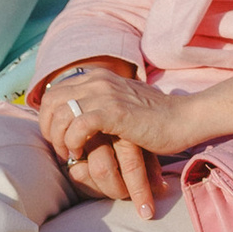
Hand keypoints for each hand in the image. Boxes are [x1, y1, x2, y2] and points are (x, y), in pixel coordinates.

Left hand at [37, 61, 182, 221]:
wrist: (184, 119)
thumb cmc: (155, 119)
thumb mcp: (121, 104)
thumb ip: (99, 105)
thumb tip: (75, 118)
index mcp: (97, 76)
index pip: (54, 92)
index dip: (48, 118)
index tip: (59, 139)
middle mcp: (98, 80)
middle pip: (51, 101)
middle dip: (49, 129)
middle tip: (61, 150)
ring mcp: (106, 94)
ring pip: (61, 114)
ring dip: (60, 138)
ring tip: (72, 154)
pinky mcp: (115, 112)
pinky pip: (78, 126)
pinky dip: (73, 142)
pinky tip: (81, 152)